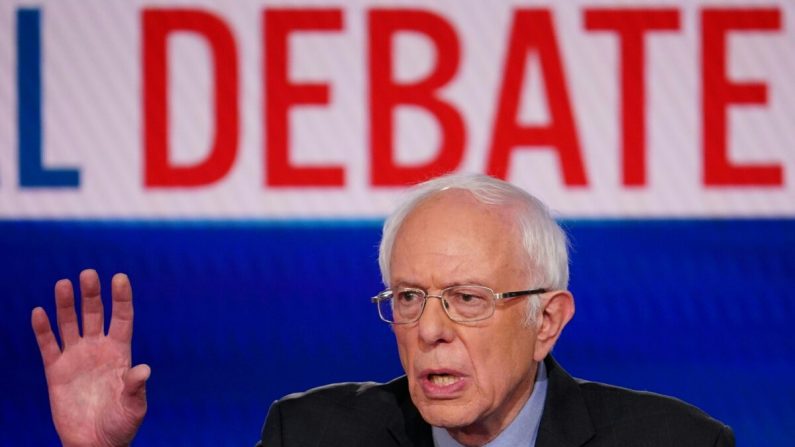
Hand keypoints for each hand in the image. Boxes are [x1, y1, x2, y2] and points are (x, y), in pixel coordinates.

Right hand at [31, 269, 149, 446]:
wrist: (95, 444)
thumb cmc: (121, 425)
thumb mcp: (134, 407)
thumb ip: (136, 387)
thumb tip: (144, 370)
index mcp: (121, 352)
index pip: (121, 318)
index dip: (121, 298)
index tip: (119, 277)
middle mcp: (98, 349)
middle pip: (94, 314)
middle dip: (92, 294)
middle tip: (88, 273)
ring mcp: (77, 358)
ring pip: (70, 324)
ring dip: (66, 304)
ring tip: (63, 284)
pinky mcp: (56, 371)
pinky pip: (48, 346)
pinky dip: (43, 330)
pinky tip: (39, 312)